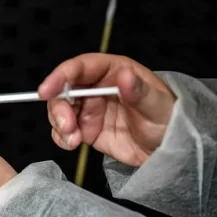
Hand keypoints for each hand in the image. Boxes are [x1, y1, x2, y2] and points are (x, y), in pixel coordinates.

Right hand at [39, 53, 175, 166]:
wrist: (170, 149)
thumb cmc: (169, 118)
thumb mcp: (158, 105)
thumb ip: (140, 92)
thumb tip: (124, 76)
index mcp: (113, 71)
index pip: (80, 67)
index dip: (60, 76)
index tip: (47, 90)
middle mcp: (97, 87)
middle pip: (64, 90)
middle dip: (59, 108)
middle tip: (67, 126)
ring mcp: (90, 109)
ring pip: (60, 111)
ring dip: (60, 124)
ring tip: (74, 140)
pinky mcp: (87, 129)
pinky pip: (64, 130)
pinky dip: (62, 137)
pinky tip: (73, 143)